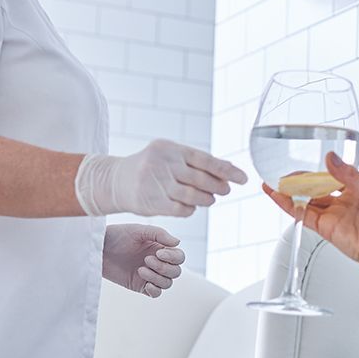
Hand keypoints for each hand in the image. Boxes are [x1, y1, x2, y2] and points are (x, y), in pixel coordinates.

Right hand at [77, 140, 247, 217]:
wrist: (115, 180)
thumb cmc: (151, 168)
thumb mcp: (169, 156)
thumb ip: (194, 162)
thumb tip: (228, 170)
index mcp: (170, 148)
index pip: (205, 159)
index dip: (227, 170)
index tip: (243, 178)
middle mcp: (163, 163)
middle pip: (200, 178)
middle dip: (218, 186)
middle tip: (226, 190)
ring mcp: (156, 183)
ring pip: (192, 196)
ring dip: (206, 199)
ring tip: (210, 199)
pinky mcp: (151, 202)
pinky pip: (181, 209)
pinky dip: (191, 209)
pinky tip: (191, 206)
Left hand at [102, 225, 184, 297]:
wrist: (99, 248)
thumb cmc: (117, 235)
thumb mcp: (139, 230)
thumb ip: (159, 234)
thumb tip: (178, 242)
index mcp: (160, 248)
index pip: (179, 257)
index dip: (173, 257)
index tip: (159, 252)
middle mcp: (158, 262)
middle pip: (176, 271)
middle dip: (164, 267)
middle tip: (146, 259)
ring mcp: (150, 275)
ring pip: (167, 283)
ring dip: (157, 277)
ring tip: (140, 269)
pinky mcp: (140, 285)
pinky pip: (156, 293)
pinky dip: (155, 290)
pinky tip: (146, 284)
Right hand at [261, 152, 358, 272]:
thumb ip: (348, 175)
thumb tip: (331, 158)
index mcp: (356, 190)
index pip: (331, 177)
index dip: (317, 171)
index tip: (305, 162)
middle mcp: (342, 203)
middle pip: (315, 189)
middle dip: (299, 182)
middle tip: (284, 175)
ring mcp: (332, 216)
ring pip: (306, 202)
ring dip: (290, 193)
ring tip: (275, 184)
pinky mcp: (325, 229)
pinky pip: (303, 215)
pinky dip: (289, 206)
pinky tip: (279, 197)